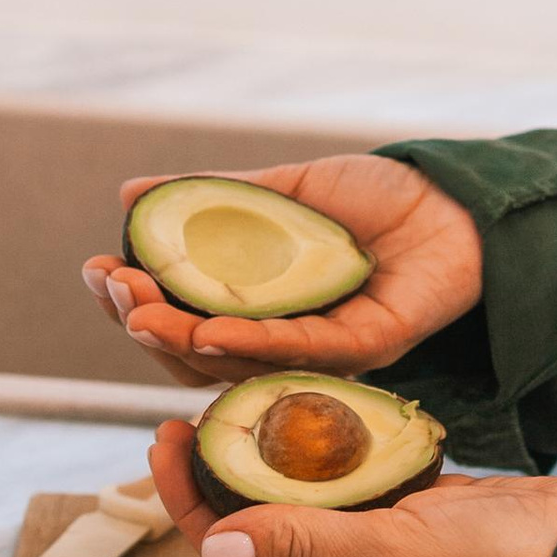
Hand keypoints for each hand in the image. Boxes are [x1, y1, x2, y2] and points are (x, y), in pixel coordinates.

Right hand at [82, 157, 481, 391]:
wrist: (459, 199)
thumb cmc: (378, 199)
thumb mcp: (283, 190)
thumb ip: (212, 200)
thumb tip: (130, 195)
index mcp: (256, 307)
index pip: (180, 319)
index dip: (134, 300)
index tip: (98, 267)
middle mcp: (281, 341)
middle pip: (193, 355)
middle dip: (142, 324)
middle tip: (114, 289)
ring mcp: (320, 354)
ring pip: (234, 365)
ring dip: (179, 341)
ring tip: (140, 311)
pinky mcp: (364, 352)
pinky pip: (297, 356)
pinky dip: (247, 343)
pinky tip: (207, 328)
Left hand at [149, 419, 556, 556]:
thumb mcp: (393, 551)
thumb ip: (306, 542)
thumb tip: (216, 547)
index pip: (233, 553)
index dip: (188, 502)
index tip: (166, 445)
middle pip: (253, 518)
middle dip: (212, 471)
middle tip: (185, 415)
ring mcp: (374, 530)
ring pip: (294, 490)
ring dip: (258, 451)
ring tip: (232, 401)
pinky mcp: (404, 499)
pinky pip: (342, 469)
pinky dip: (315, 436)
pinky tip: (305, 400)